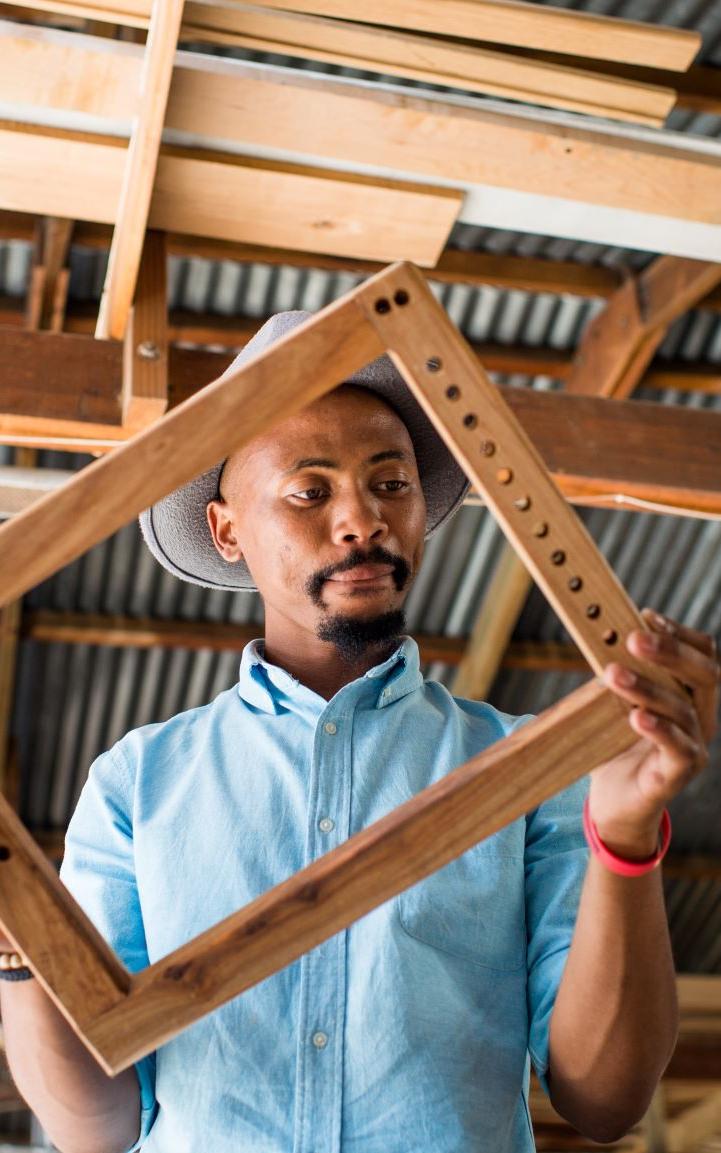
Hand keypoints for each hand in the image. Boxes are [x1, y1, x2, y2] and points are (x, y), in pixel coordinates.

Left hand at [589, 609, 719, 859]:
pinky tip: (636, 717)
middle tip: (633, 638)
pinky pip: (679, 749)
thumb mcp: (618, 701)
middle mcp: (702, 718)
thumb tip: (602, 633)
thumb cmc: (617, 746)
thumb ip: (620, 673)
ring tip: (614, 674)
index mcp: (692, 695)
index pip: (703, 655)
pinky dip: (659, 730)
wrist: (615, 803)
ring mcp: (695, 748)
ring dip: (648, 688)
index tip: (646, 616)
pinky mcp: (678, 775)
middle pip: (705, 676)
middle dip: (670, 652)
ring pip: (683, 710)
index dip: (679, 634)